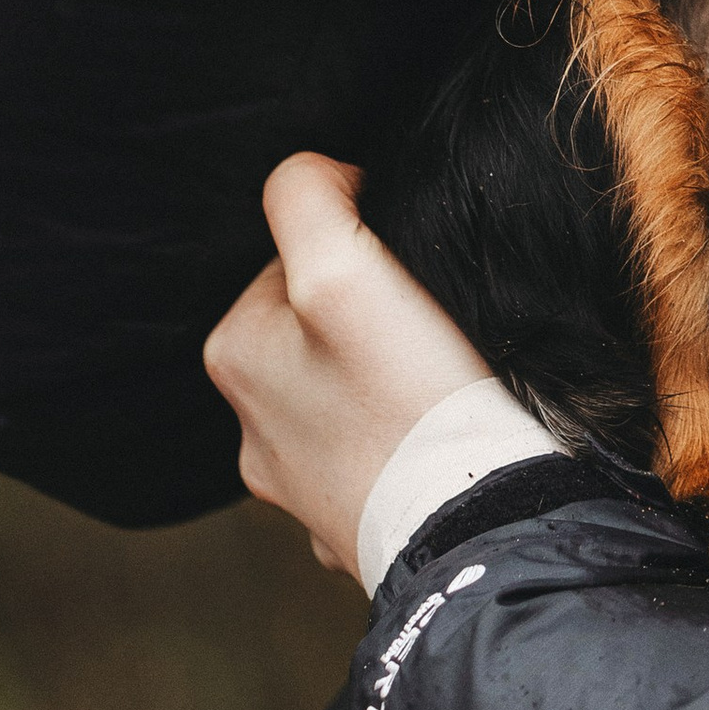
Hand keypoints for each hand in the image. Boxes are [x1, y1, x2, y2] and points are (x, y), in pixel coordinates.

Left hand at [204, 155, 491, 577]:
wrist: (475, 532)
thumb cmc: (410, 395)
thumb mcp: (340, 265)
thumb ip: (304, 195)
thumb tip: (321, 177)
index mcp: (233, 354)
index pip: (295, 255)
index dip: (358, 248)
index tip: (407, 278)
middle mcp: (249, 426)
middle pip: (317, 324)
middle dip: (367, 317)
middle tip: (429, 330)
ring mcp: (297, 487)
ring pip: (344, 392)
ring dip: (384, 382)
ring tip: (441, 385)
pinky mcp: (350, 526)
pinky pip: (376, 457)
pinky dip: (403, 443)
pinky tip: (437, 443)